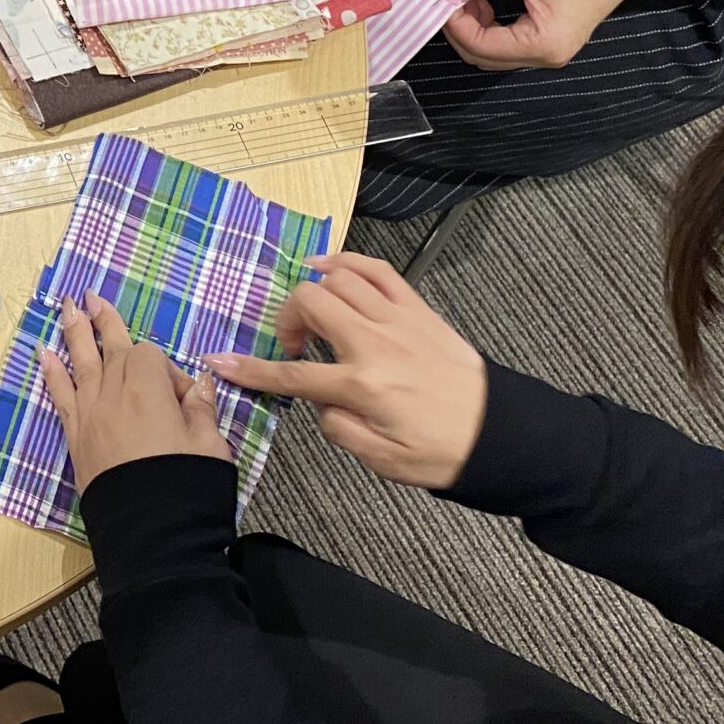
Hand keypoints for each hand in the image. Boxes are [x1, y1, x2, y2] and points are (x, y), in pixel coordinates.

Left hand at [36, 293, 231, 492]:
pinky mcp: (75, 435)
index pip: (152, 357)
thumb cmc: (187, 486)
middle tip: (90, 296)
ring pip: (80, 362)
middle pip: (108, 348)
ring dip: (73, 333)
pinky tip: (43, 354)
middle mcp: (113, 393)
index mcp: (149, 388)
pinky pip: (60, 394)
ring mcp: (90, 413)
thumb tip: (199, 383)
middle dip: (102, 321)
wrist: (152, 532)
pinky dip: (52, 372)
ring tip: (65, 307)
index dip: (170, 371)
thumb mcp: (210, 444)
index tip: (186, 400)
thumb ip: (201, 409)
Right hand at [206, 254, 485, 489]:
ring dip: (315, 291)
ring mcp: (399, 321)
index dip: (251, 369)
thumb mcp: (384, 461)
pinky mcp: (419, 311)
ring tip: (312, 312)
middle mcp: (377, 345)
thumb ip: (340, 429)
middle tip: (294, 344)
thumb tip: (321, 405)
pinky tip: (331, 267)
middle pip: (310, 304)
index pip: (293, 374)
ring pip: (339, 280)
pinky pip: (378, 271)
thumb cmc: (444, 453)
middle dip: (287, 319)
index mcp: (364, 387)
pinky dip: (349, 262)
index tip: (221, 363)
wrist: (502, 436)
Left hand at [434, 0, 649, 69]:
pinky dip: (490, 25)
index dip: (453, 22)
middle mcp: (547, 58)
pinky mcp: (552, 40)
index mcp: (543, 46)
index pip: (480, 47)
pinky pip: (509, 42)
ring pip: (493, 52)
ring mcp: (551, 52)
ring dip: (474, 27)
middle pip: (483, 57)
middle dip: (460, 27)